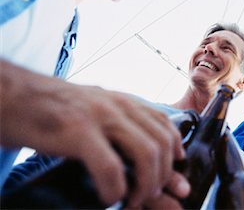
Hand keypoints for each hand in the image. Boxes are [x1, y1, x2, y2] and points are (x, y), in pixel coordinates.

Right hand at [0, 60, 188, 205]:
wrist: (11, 95)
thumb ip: (117, 128)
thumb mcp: (91, 111)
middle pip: (161, 142)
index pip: (165, 123)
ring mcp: (99, 116)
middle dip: (163, 176)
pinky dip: (116, 189)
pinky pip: (111, 167)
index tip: (174, 170)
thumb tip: (137, 155)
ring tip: (133, 199)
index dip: (176, 149)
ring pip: (146, 154)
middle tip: (149, 195)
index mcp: (122, 100)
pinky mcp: (78, 131)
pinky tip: (109, 197)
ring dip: (146, 185)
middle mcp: (117, 105)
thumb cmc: (50, 108)